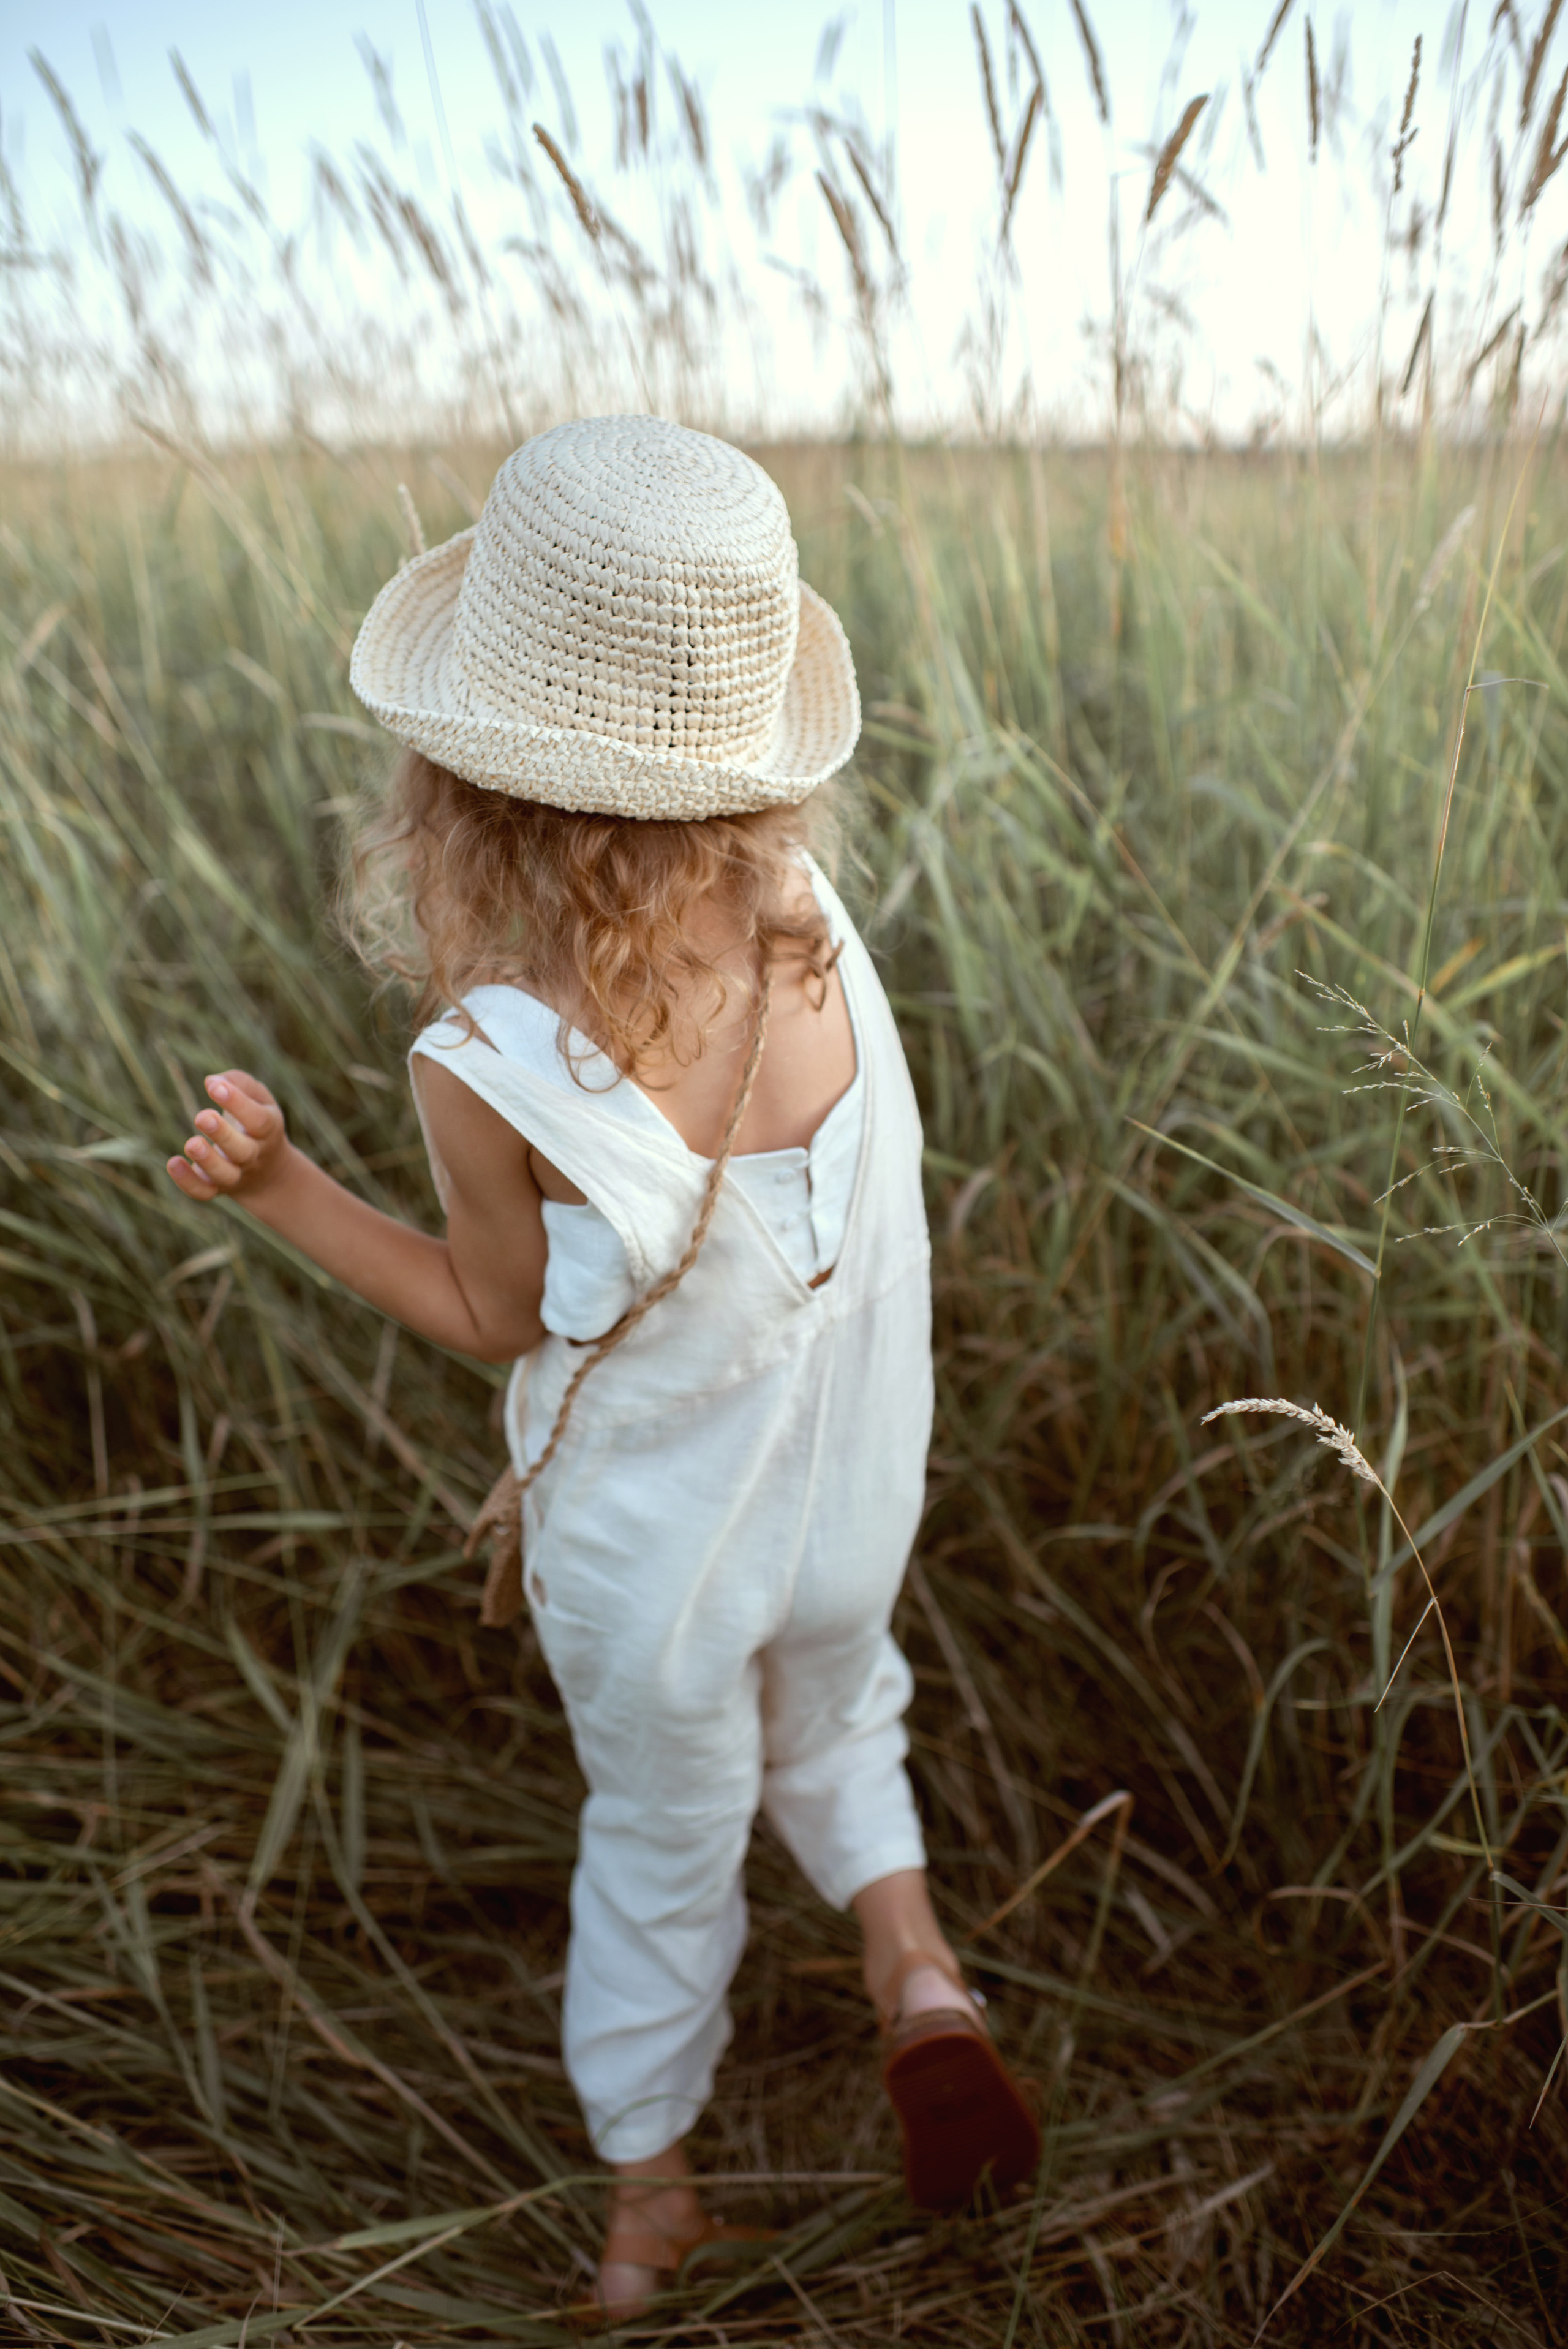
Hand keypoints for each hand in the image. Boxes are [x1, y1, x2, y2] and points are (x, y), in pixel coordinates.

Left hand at [166, 1070, 289, 1205]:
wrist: (269, 1173)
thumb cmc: (257, 1124)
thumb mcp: (260, 1099)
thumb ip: (239, 1083)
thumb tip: (211, 1082)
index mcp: (268, 1130)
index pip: (257, 1119)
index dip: (237, 1103)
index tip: (213, 1087)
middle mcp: (254, 1155)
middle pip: (242, 1150)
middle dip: (222, 1134)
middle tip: (202, 1116)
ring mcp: (236, 1175)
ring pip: (224, 1174)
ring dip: (207, 1160)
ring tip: (191, 1143)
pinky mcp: (217, 1188)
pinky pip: (204, 1192)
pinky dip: (188, 1183)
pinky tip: (173, 1163)